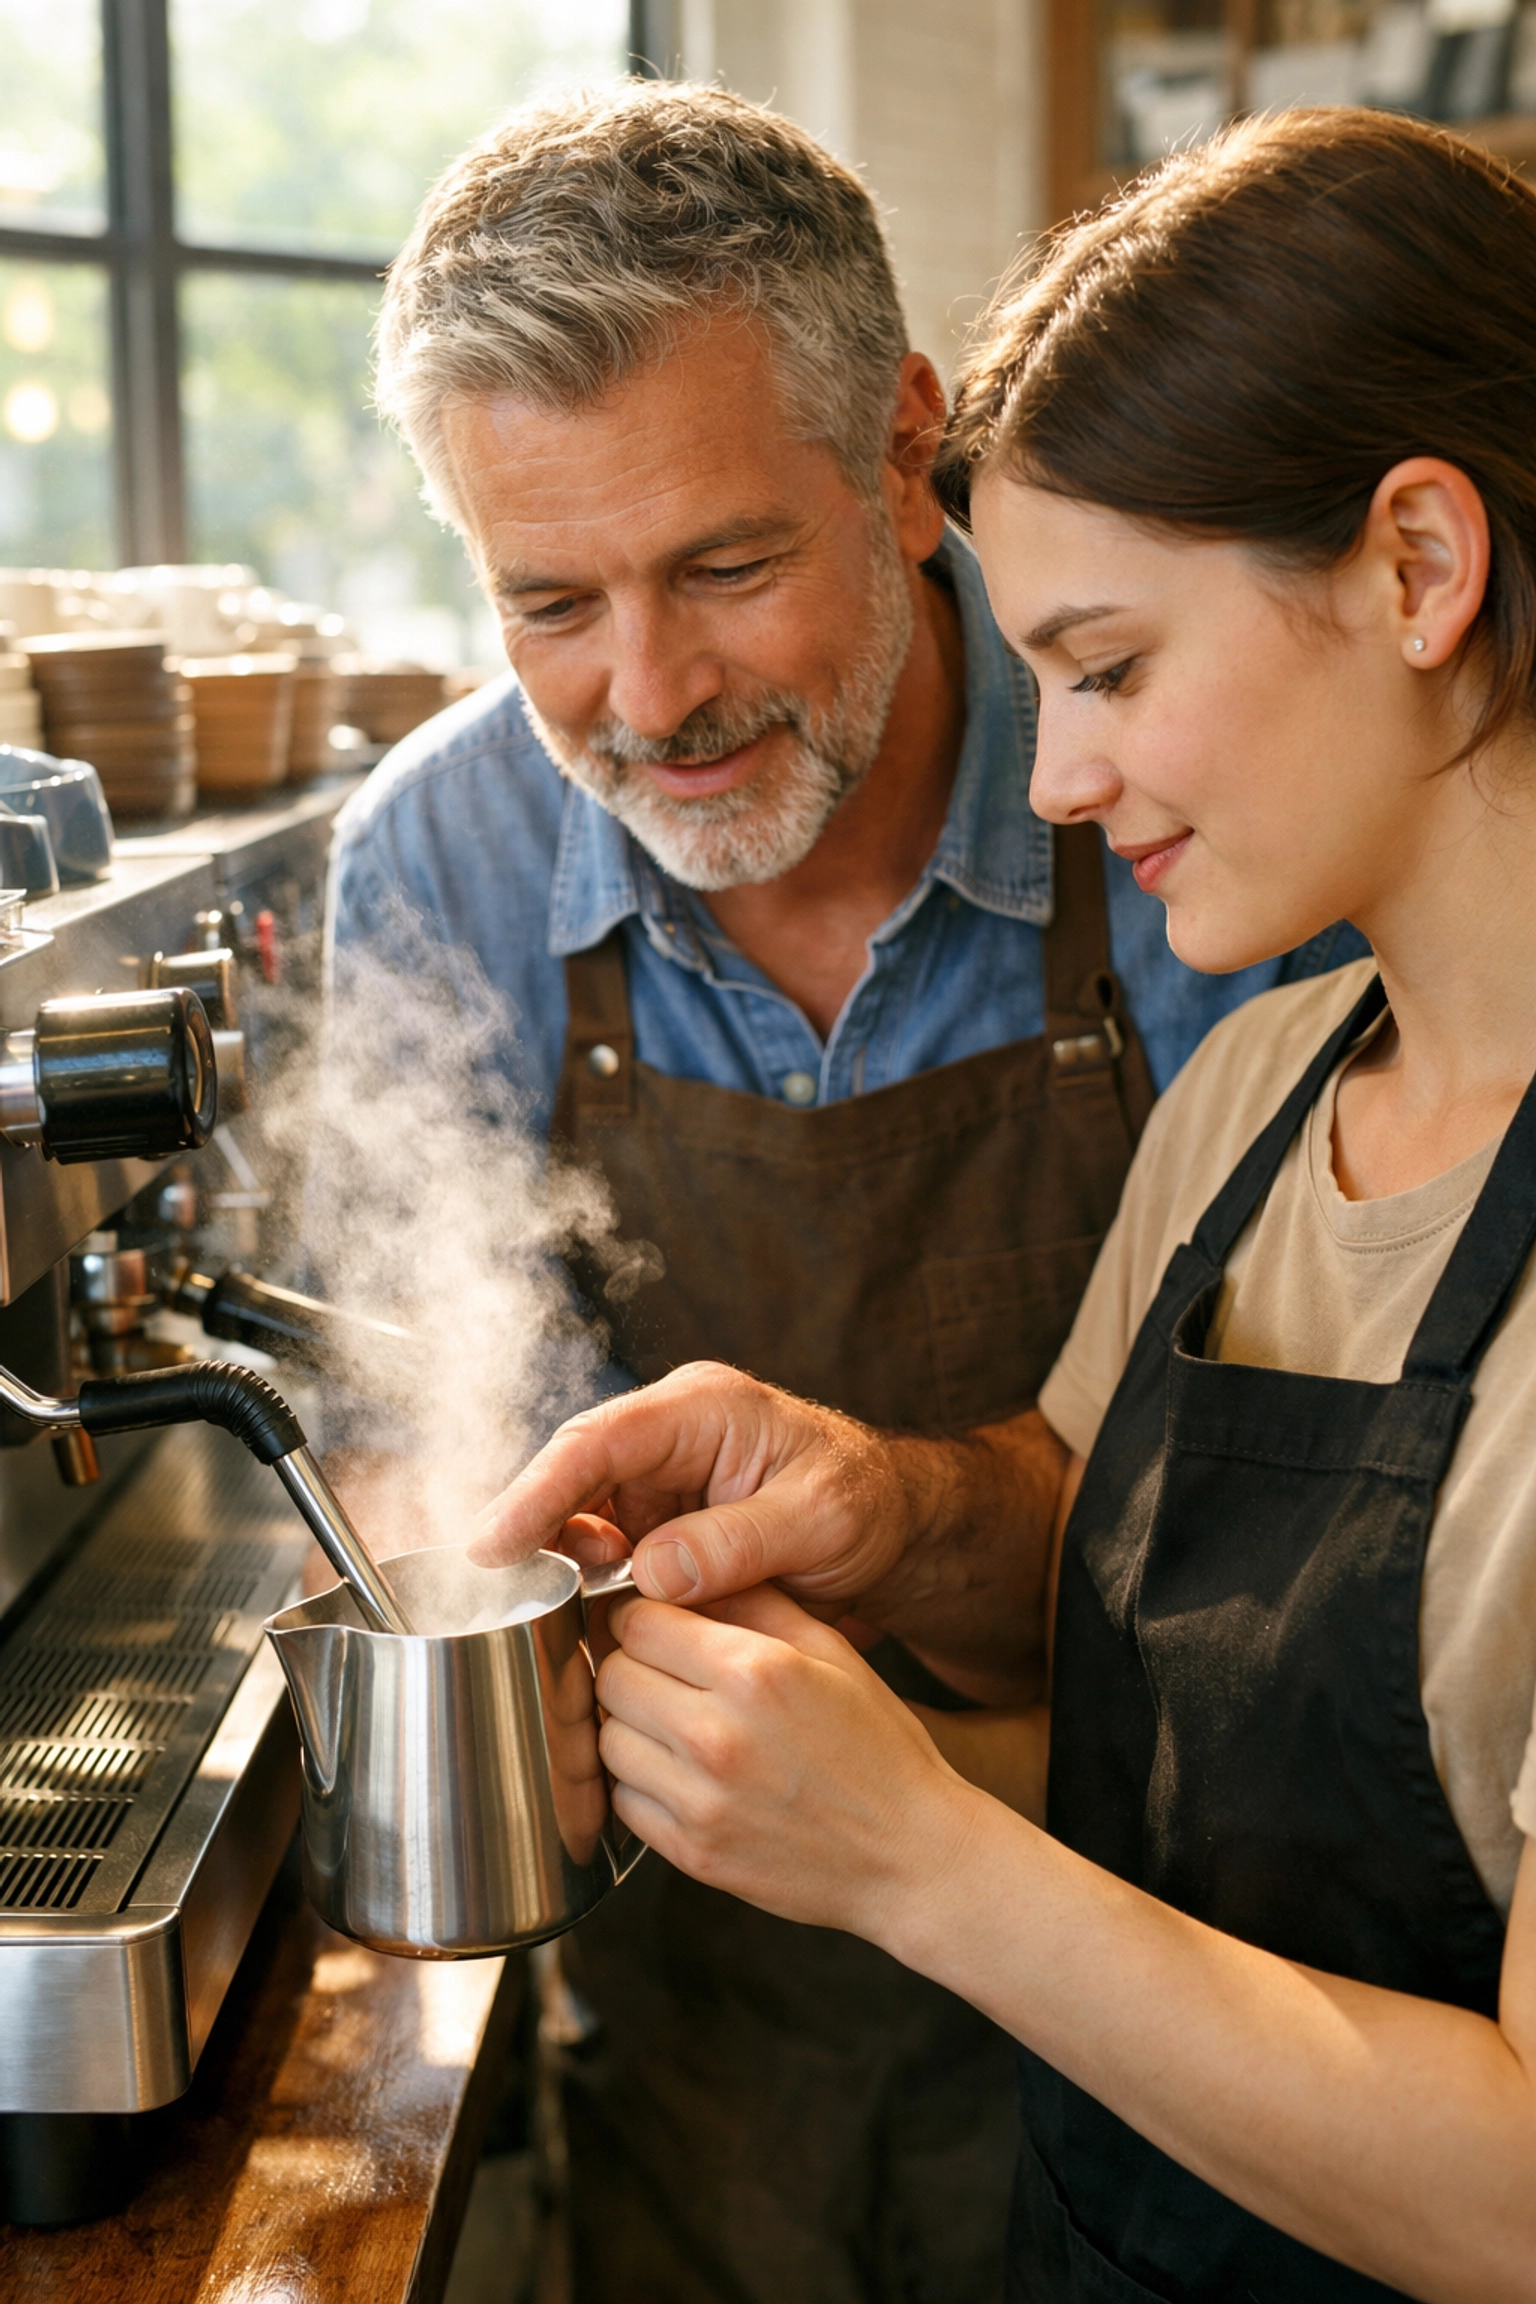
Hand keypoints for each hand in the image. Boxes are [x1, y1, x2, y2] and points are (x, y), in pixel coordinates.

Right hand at [468, 1362, 910, 1614]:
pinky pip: (604, 1552)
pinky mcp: (657, 1521)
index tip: (495, 1546)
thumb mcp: (819, 1521)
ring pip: (578, 1518)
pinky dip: (588, 1588)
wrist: (893, 1527)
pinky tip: (579, 1626)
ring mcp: (658, 1477)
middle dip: (529, 1532)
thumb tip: (652, 1570)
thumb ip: (738, 1542)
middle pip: (571, 1477)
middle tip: (492, 1597)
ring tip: (538, 1621)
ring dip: (559, 1568)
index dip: (538, 1493)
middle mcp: (667, 1433)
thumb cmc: (866, 1505)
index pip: (598, 1442)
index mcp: (703, 1408)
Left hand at [595, 1581, 981, 1938]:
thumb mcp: (832, 1652)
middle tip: (664, 1673)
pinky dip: (639, 1783)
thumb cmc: (879, 1750)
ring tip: (675, 1725)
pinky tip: (682, 1775)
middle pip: (611, 1676)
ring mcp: (700, 1800)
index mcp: (754, 1672)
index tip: (655, 1624)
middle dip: (630, 1665)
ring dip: (630, 1726)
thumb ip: (755, 1603)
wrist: (909, 1857)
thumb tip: (687, 1578)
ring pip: (606, 1740)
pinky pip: (623, 1800)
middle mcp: (716, 1735)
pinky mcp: (691, 1851)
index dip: (640, 1615)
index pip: (638, 1621)